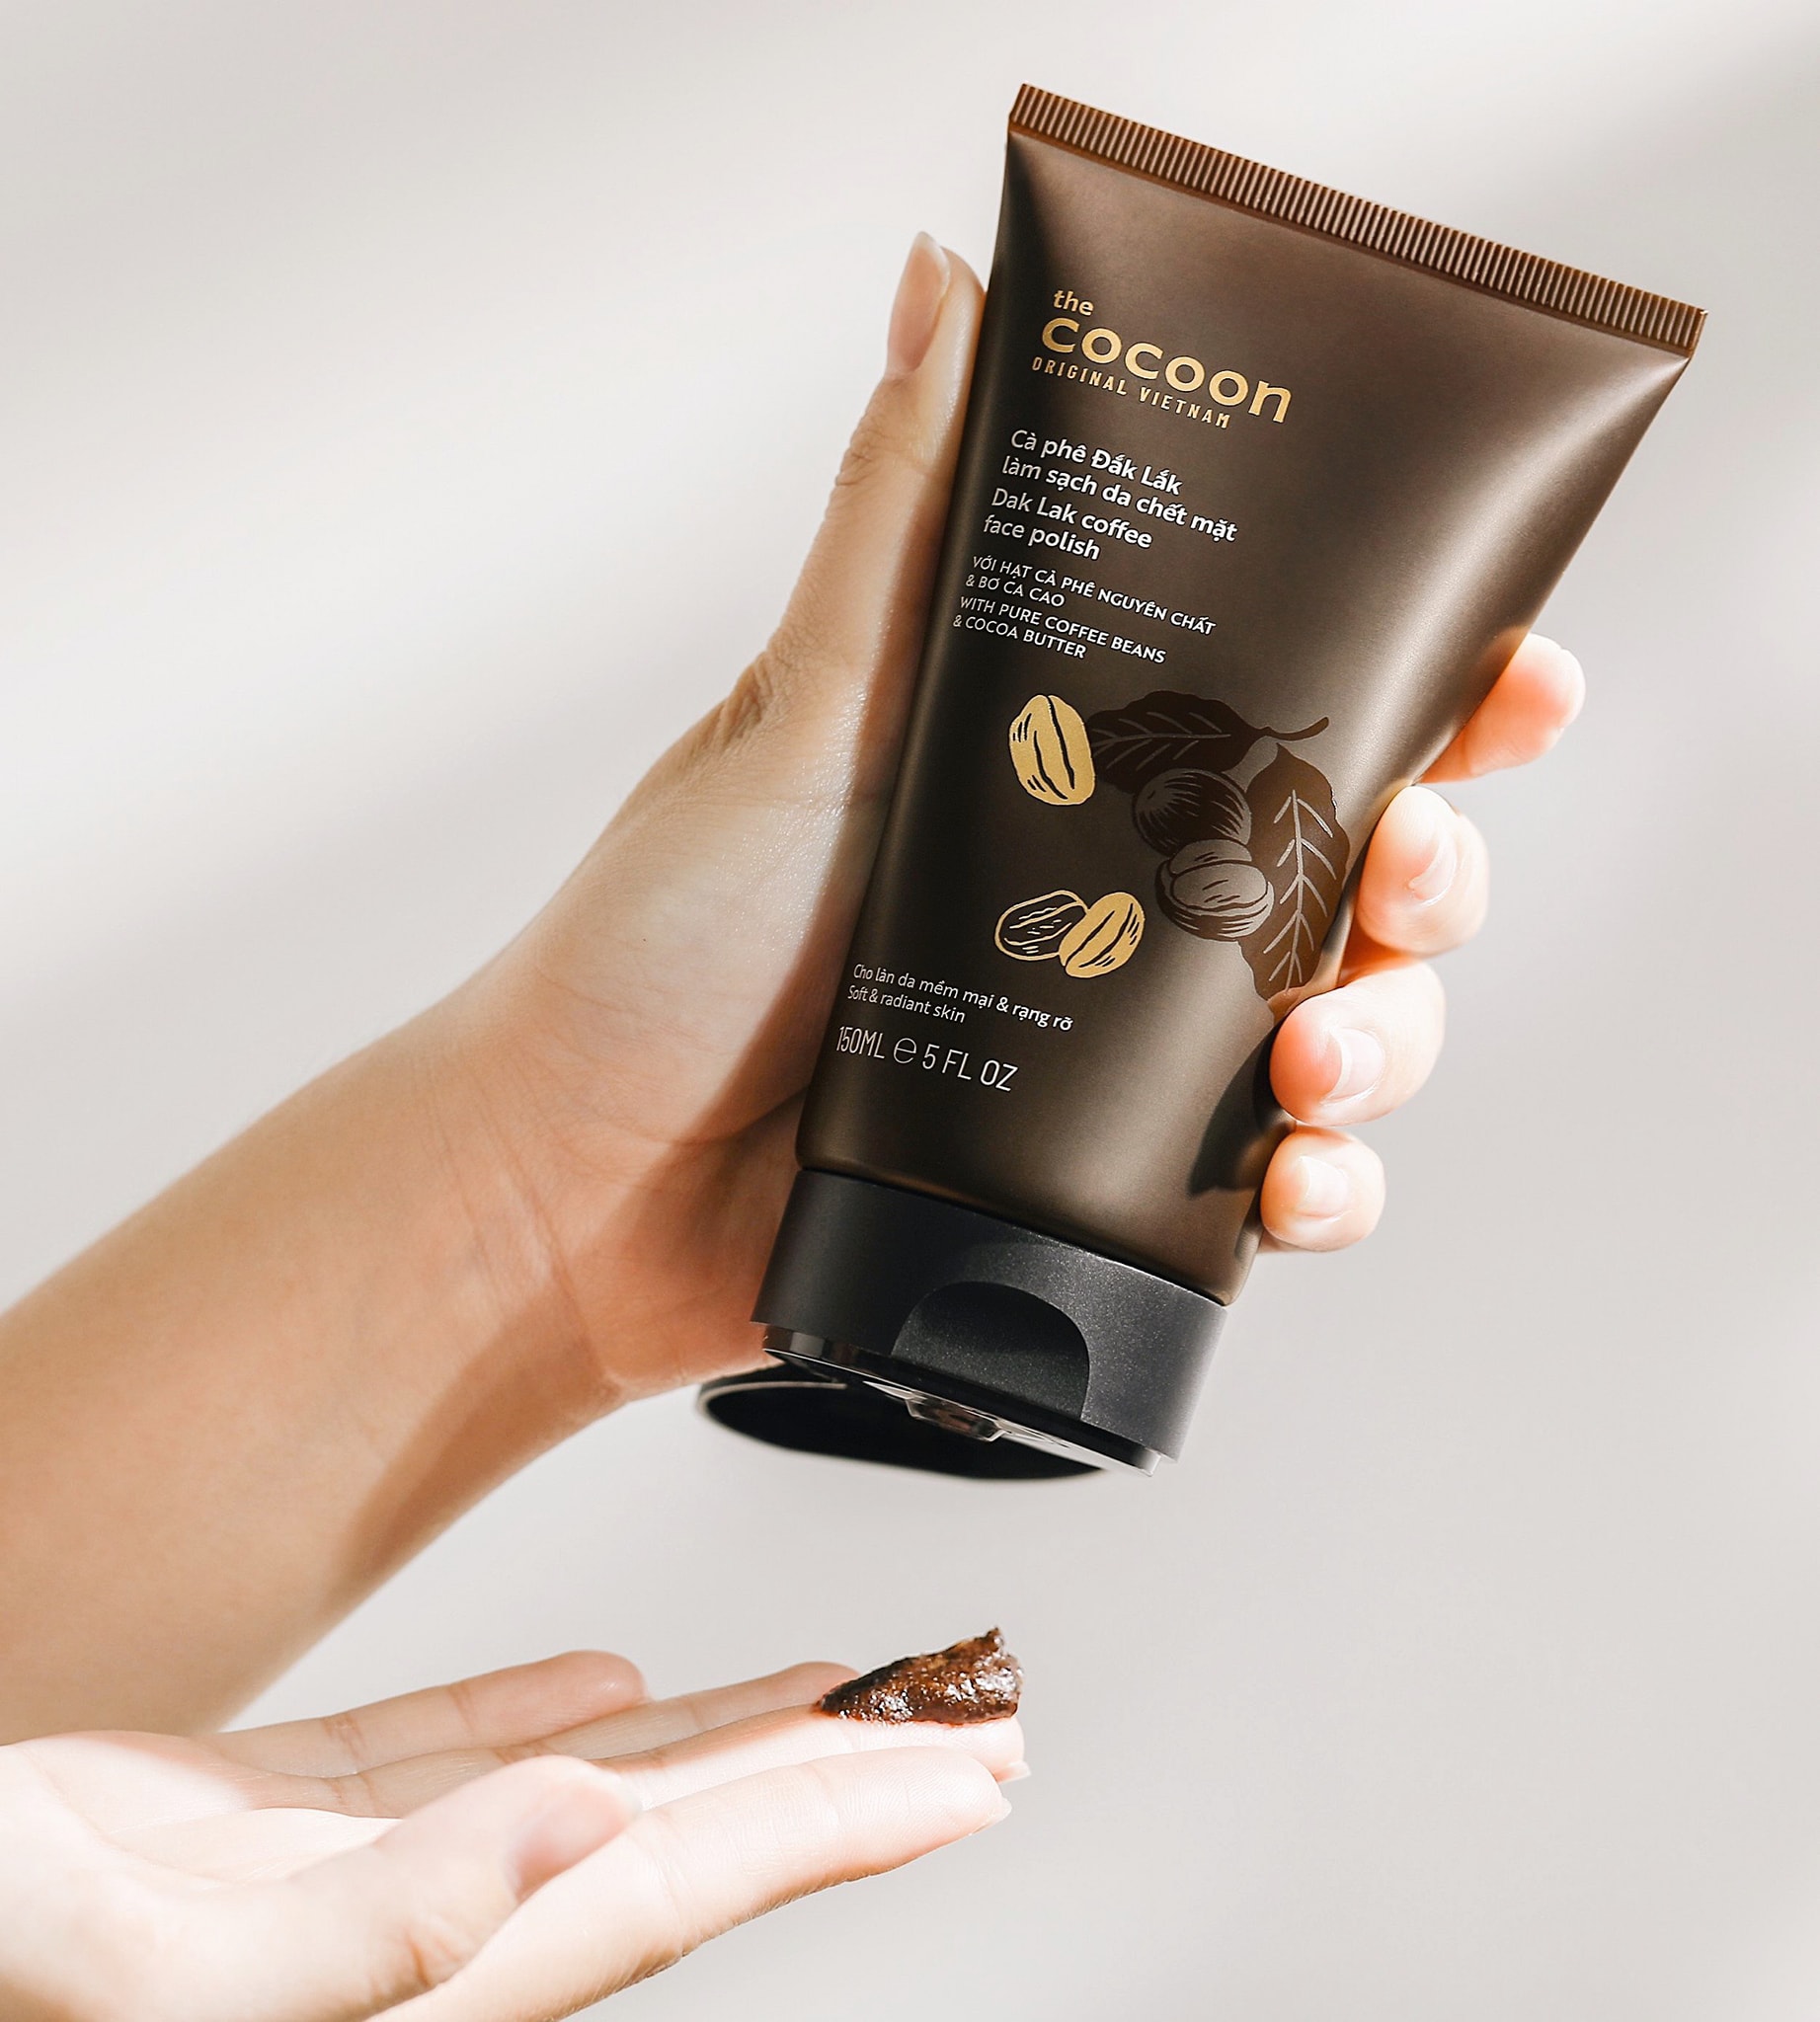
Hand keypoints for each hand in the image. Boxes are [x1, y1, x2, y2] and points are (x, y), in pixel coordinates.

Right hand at [0, 1649, 1018, 2020]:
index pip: (688, 1883)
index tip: (965, 1770)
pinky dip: (533, 1714)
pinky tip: (611, 1691)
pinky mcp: (247, 1826)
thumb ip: (386, 1923)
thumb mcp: (157, 1965)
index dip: (838, 1819)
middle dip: (829, 1775)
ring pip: (573, 1793)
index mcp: (420, 1976)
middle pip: (671, 1838)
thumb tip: (587, 1823)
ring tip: (835, 1692)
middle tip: (962, 1723)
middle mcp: (403, 1929)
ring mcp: (328, 1875)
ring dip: (714, 1734)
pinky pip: (438, 1763)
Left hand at [445, 235, 1587, 1391]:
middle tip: (1403, 868)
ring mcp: (1123, 1051)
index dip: (1437, 689)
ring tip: (1314, 1057)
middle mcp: (1121, 897)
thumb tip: (946, 276)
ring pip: (1352, 1026)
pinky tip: (1291, 1185)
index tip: (1509, 684)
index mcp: (1073, 763)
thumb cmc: (659, 944)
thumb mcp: (795, 712)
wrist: (576, 1185)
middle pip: (1364, 867)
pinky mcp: (1109, 1185)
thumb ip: (896, 515)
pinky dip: (1322, 1193)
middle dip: (1434, 867)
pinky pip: (1276, 1185)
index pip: (1295, 701)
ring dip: (1391, 1037)